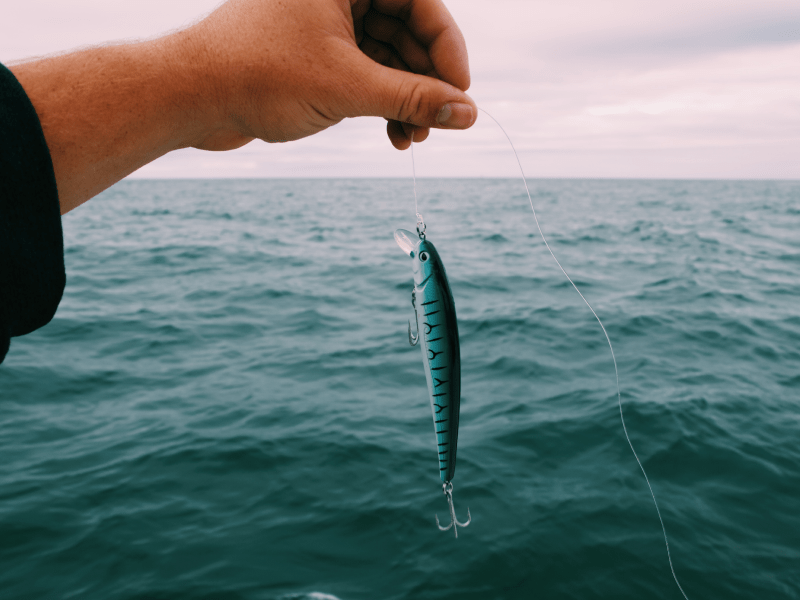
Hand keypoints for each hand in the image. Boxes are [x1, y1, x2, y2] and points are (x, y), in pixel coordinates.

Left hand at [181, 0, 475, 151]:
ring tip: (410, 139)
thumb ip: (414, 99)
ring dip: (404, 100)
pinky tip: (391, 136)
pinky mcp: (316, 53)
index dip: (447, 49)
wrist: (192, 97)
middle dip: (424, 83)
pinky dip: (380, 104)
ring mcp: (326, 22)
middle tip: (436, 125)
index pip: (421, 1)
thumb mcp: (348, 88)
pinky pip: (365, 73)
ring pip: (388, 56)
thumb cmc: (258, 74)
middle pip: (408, 30)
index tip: (461, 95)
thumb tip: (468, 113)